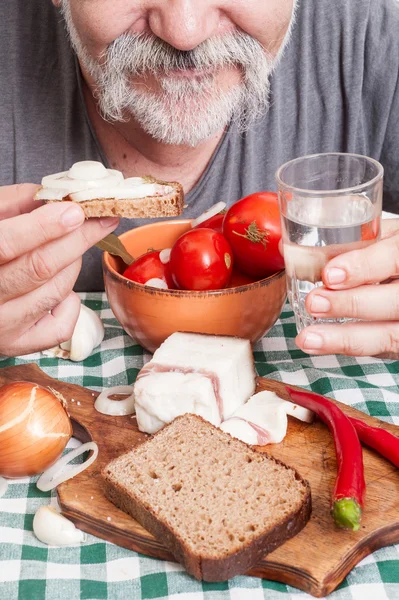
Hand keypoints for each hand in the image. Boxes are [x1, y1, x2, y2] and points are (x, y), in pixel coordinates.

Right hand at [0, 184, 118, 356]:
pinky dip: (70, 301)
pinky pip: (62, 325)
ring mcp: (3, 327)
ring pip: (57, 291)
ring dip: (72, 263)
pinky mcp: (19, 345)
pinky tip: (60, 287)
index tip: (76, 211)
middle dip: (78, 239)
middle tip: (101, 220)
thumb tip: (55, 199)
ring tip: (68, 247)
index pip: (7, 244)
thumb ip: (14, 204)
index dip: (44, 227)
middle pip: (41, 267)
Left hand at [295, 218, 398, 358]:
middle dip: (352, 304)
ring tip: (308, 338)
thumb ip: (347, 243)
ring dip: (345, 338)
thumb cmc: (393, 256)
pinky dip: (349, 346)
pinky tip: (321, 345)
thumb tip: (286, 248)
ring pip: (390, 336)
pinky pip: (382, 349)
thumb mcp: (382, 239)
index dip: (365, 266)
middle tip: (314, 303)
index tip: (330, 275)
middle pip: (395, 301)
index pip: (395, 259)